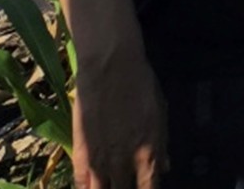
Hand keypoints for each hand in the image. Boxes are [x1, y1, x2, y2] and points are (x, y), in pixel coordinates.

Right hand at [70, 50, 168, 188]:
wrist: (110, 66)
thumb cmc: (141, 85)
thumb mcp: (160, 115)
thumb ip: (161, 145)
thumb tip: (165, 168)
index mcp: (149, 155)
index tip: (145, 188)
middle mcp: (124, 165)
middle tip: (124, 183)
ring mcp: (100, 163)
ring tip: (108, 185)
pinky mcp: (79, 155)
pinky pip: (81, 185)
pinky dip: (86, 188)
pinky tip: (91, 185)